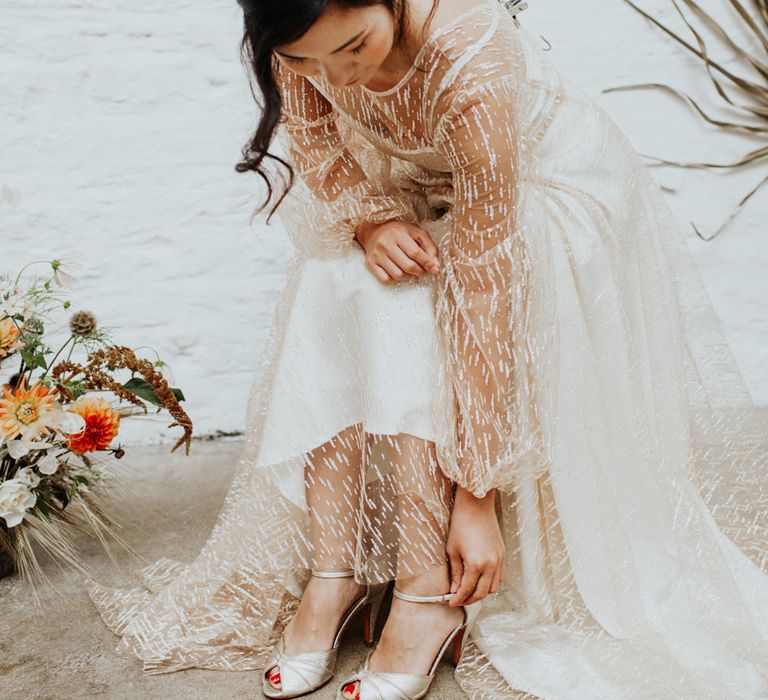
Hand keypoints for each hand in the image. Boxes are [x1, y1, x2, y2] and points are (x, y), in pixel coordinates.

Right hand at [354, 218, 439, 285]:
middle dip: (419, 271)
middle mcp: (385, 244)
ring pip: (398, 275)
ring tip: (410, 270)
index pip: (415, 253)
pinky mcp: (370, 264)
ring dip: (408, 276)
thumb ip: (429, 247)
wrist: (373, 231)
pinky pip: (386, 280)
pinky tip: (398, 272)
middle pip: (408, 266)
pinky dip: (395, 280)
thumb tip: (435, 266)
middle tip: (422, 269)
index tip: (435, 269)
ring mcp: (376, 255)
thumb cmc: (398, 233)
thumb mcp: (416, 233)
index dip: (427, 263)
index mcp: (398, 233)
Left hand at [446, 486, 505, 606]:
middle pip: (482, 593)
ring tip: (469, 591)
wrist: (476, 506)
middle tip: (459, 599)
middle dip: (469, 599)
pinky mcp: (503, 554)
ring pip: (493, 587)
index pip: (467, 589)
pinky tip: (481, 581)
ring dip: (482, 593)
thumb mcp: (453, 550)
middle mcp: (491, 564)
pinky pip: (500, 577)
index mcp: (476, 564)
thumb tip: (454, 589)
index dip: (458, 598)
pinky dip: (491, 583)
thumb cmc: (461, 524)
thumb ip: (456, 573)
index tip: (451, 602)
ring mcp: (499, 560)